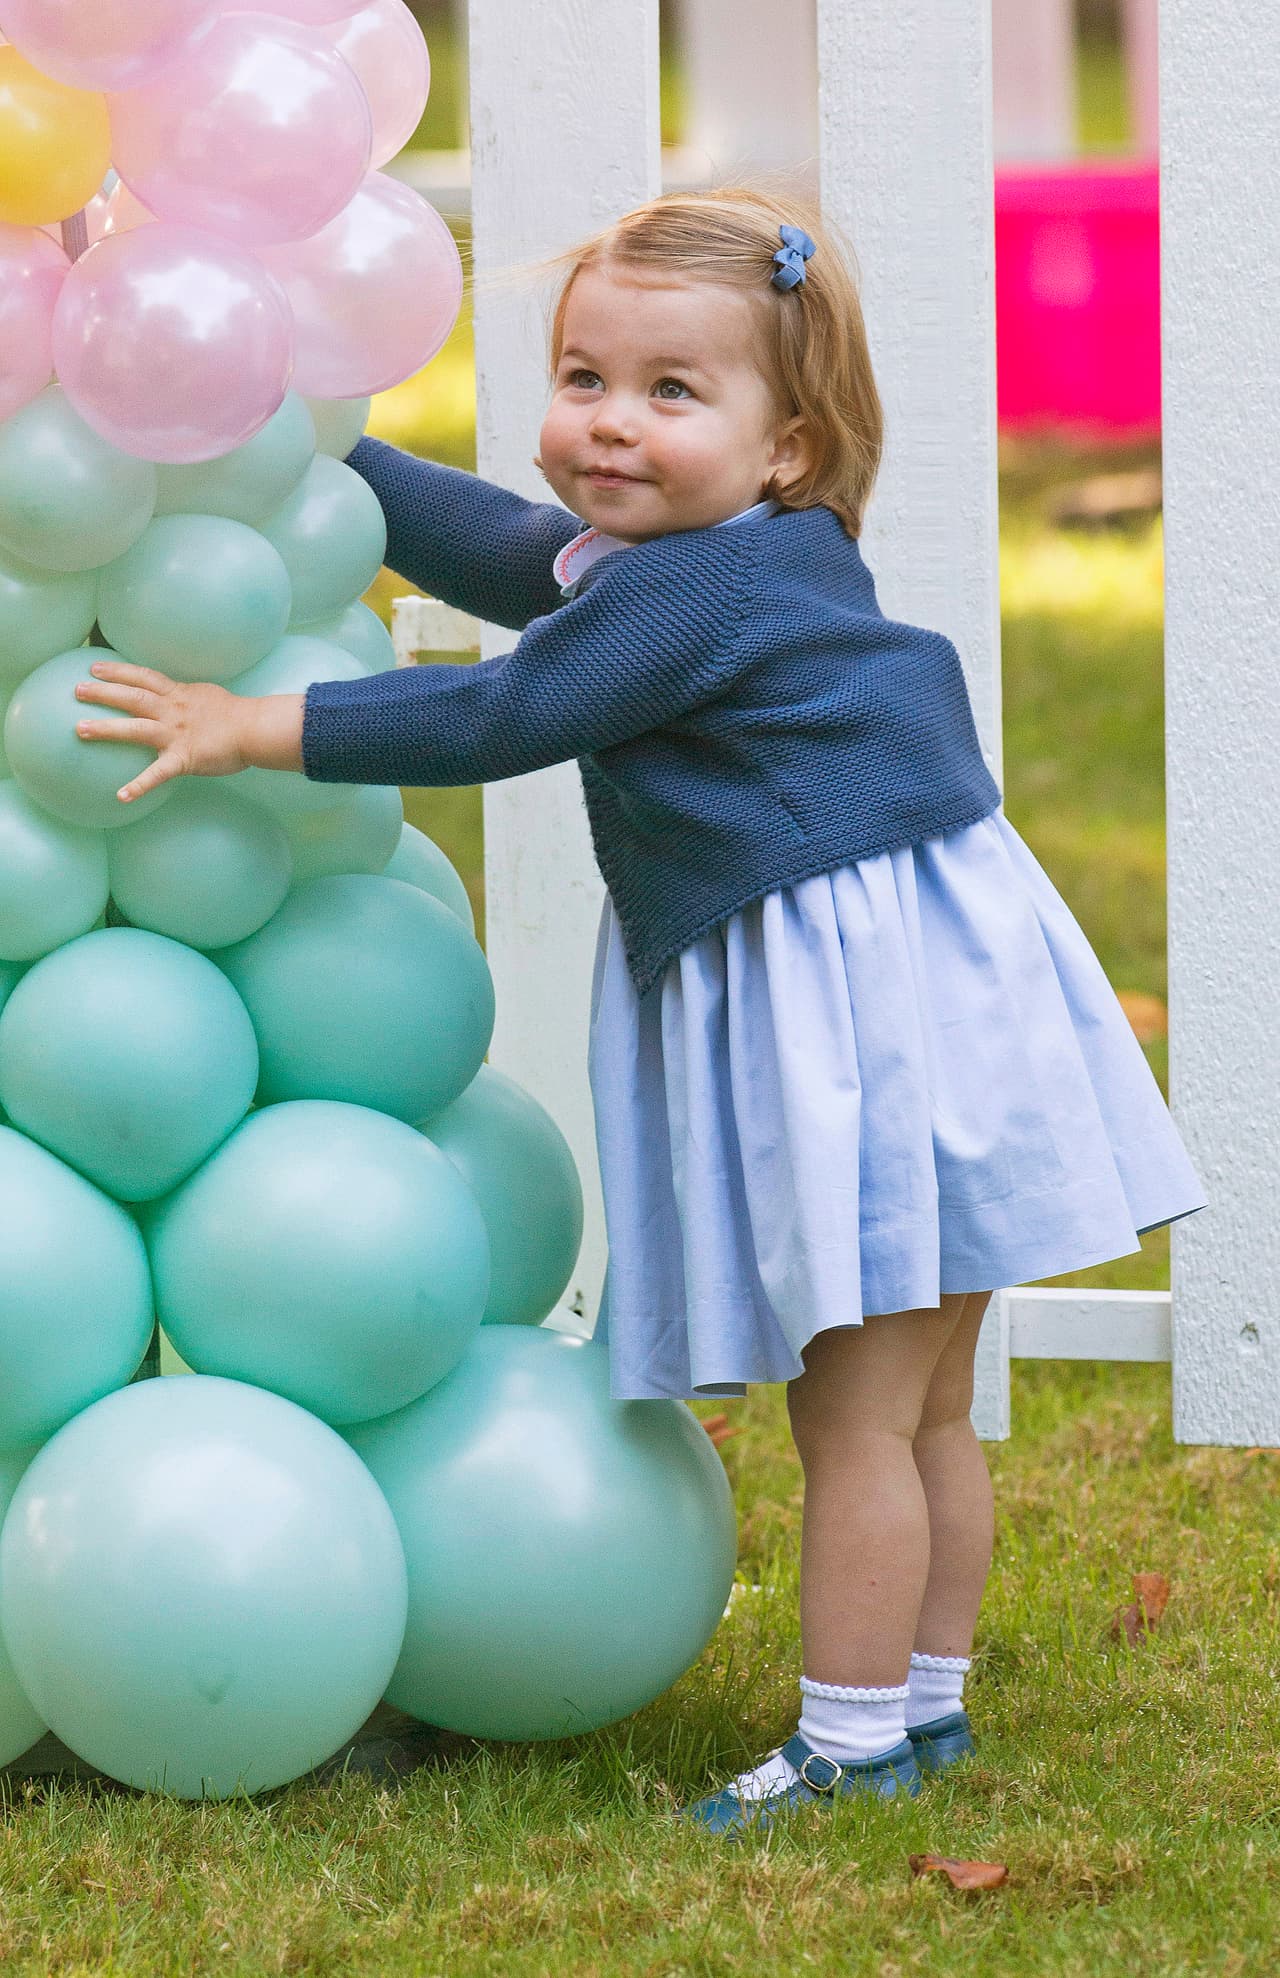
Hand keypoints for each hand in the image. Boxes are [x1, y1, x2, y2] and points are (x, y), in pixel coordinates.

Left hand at [74, 659, 303, 804]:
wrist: (256, 729)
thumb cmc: (239, 715)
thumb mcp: (208, 696)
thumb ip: (189, 697)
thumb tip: (181, 695)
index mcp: (178, 695)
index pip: (144, 677)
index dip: (118, 671)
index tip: (95, 668)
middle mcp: (172, 710)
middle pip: (132, 696)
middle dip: (103, 692)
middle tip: (77, 690)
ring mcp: (176, 734)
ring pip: (136, 728)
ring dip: (107, 728)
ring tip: (80, 729)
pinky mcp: (184, 759)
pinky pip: (158, 774)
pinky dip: (139, 786)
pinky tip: (121, 796)